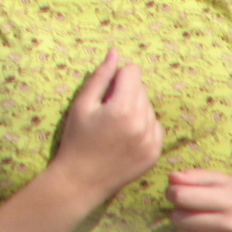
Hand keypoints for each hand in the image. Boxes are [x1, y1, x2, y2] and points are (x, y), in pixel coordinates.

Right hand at [52, 48, 163, 203]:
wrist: (82, 179)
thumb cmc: (76, 138)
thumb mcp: (82, 104)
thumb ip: (100, 76)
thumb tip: (115, 52)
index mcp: (122, 109)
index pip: (132, 72)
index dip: (117, 76)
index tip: (105, 91)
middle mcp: (142, 124)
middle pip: (141, 88)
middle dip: (126, 91)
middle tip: (107, 109)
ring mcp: (151, 140)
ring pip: (149, 106)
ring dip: (135, 108)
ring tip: (114, 123)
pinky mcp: (155, 153)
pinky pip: (155, 125)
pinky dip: (143, 125)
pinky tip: (125, 134)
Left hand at [168, 169, 231, 231]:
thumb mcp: (218, 180)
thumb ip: (193, 176)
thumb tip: (173, 178)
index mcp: (228, 198)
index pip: (181, 196)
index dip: (173, 193)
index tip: (175, 194)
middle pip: (179, 219)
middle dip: (178, 214)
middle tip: (189, 212)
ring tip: (196, 227)